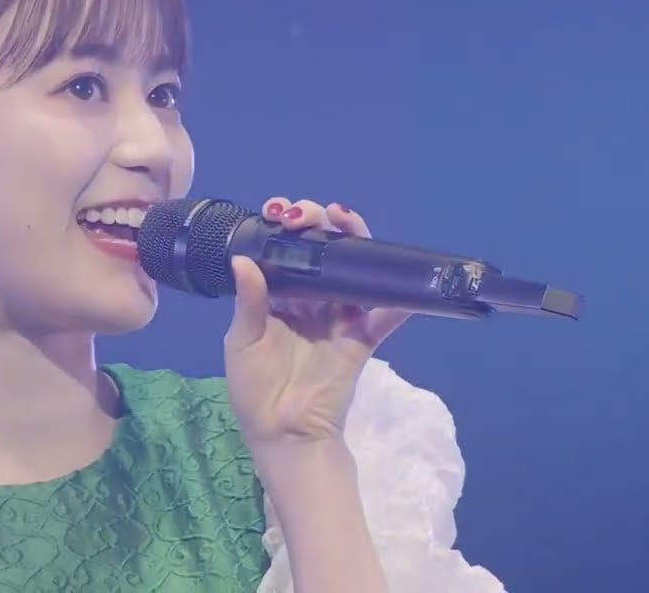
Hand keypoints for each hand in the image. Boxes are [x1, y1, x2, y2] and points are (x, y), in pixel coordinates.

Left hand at [223, 198, 413, 447]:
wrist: (284, 435)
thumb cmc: (255, 390)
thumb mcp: (243, 342)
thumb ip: (250, 301)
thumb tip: (244, 259)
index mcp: (277, 299)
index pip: (285, 253)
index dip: (285, 228)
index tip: (279, 212)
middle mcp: (310, 301)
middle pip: (322, 253)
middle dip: (317, 223)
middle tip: (308, 214)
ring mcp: (338, 317)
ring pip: (353, 271)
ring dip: (353, 240)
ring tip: (344, 220)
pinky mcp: (361, 338)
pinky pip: (384, 316)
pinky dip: (400, 299)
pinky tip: (405, 276)